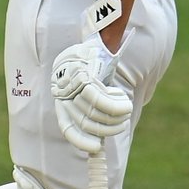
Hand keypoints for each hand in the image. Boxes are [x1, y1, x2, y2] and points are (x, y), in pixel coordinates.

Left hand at [50, 36, 131, 153]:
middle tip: (122, 121)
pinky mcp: (84, 77)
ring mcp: (72, 86)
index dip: (80, 140)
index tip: (96, 148)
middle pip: (86, 123)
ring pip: (95, 114)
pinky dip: (116, 106)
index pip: (67, 126)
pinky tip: (124, 101)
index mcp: (63, 98)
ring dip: (116, 116)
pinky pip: (100, 101)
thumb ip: (92, 107)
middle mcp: (63, 93)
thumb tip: (100, 136)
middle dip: (108, 127)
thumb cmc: (96, 65)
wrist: (97, 40)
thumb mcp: (91, 86)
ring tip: (125, 108)